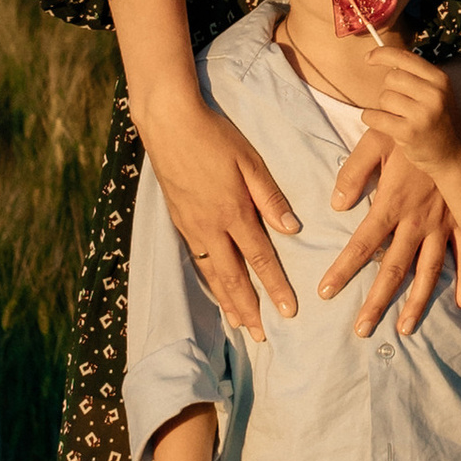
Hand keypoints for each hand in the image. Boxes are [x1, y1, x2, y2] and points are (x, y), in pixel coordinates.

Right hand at [137, 94, 300, 336]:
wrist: (168, 123)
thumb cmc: (215, 136)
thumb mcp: (250, 160)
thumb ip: (270, 197)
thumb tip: (292, 228)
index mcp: (233, 212)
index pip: (260, 259)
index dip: (276, 287)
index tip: (289, 312)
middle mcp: (210, 227)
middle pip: (233, 277)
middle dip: (249, 309)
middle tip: (262, 336)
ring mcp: (191, 226)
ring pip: (211, 274)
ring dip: (227, 302)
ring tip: (240, 324)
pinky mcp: (179, 221)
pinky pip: (196, 261)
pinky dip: (209, 282)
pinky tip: (216, 290)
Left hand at [325, 57, 460, 335]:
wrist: (450, 119)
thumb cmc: (408, 130)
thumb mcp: (375, 140)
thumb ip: (353, 173)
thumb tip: (336, 204)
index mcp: (393, 202)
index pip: (362, 244)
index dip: (343, 269)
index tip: (326, 292)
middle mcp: (418, 220)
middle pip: (394, 268)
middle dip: (377, 301)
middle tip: (361, 330)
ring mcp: (443, 223)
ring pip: (428, 270)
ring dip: (416, 301)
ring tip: (403, 328)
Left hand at [353, 50, 460, 181]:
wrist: (453, 154)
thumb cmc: (439, 121)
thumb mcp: (437, 93)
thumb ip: (416, 76)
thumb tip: (380, 57)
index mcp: (440, 79)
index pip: (405, 57)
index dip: (382, 54)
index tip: (368, 57)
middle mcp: (434, 93)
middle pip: (391, 78)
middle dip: (389, 91)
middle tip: (400, 106)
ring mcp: (422, 113)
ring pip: (384, 98)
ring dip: (384, 108)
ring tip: (400, 119)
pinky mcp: (409, 132)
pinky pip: (375, 117)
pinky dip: (372, 119)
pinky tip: (382, 124)